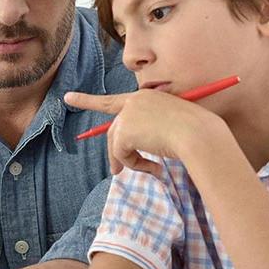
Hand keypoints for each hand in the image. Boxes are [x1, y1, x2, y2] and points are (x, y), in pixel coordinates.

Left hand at [64, 89, 230, 175]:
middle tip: (115, 171)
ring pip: (117, 143)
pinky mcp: (124, 130)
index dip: (88, 101)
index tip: (68, 98)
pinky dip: (133, 164)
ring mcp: (127, 114)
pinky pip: (121, 154)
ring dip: (130, 161)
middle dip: (114, 152)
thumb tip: (132, 153)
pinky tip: (152, 166)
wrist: (200, 135)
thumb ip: (150, 133)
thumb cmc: (196, 133)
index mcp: (146, 97)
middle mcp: (133, 101)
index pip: (113, 100)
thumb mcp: (172, 127)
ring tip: (151, 169)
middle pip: (114, 129)